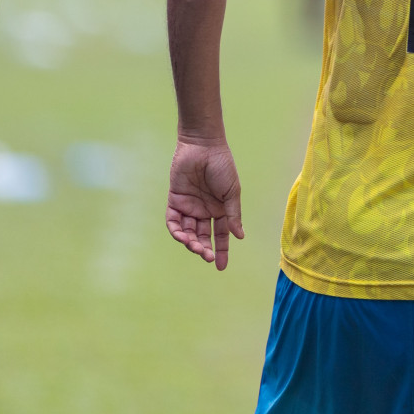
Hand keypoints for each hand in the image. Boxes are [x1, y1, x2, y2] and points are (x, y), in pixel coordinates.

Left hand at [166, 137, 244, 270]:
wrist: (203, 147)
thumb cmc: (222, 166)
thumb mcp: (232, 192)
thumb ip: (233, 214)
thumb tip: (239, 236)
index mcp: (221, 209)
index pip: (221, 235)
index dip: (222, 250)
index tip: (221, 266)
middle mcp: (204, 211)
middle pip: (203, 237)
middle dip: (205, 249)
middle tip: (207, 257)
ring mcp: (189, 207)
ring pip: (188, 232)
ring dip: (191, 242)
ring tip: (195, 247)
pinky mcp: (175, 201)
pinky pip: (174, 221)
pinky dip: (177, 231)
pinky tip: (183, 236)